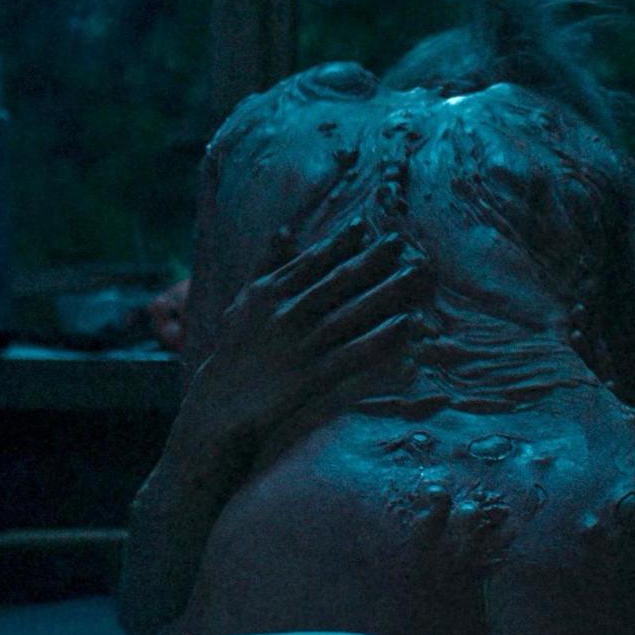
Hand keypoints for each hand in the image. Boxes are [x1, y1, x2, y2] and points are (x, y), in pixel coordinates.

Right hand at [171, 218, 431, 462]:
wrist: (218, 409)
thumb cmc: (236, 352)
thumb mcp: (244, 303)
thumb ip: (266, 266)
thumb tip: (285, 230)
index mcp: (267, 292)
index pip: (311, 260)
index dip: (341, 242)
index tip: (366, 225)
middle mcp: (284, 313)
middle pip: (338, 281)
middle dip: (373, 259)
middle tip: (402, 241)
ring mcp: (298, 344)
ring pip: (351, 312)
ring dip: (387, 292)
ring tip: (416, 274)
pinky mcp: (310, 376)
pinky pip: (353, 353)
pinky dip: (381, 338)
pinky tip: (407, 324)